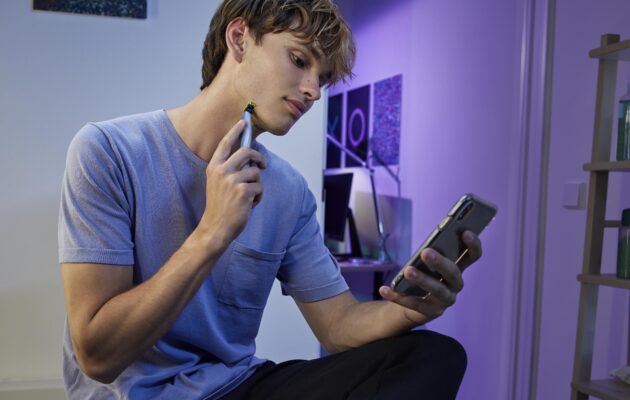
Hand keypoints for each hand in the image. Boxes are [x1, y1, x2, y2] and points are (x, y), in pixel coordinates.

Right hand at [196, 120, 266, 248]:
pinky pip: (259, 187)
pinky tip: (249, 205)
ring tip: (248, 197)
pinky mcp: (243, 191)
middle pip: (246, 152)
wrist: (216, 227)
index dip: (235, 131)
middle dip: (258, 157)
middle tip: (263, 164)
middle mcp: (221, 171)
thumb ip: (229, 169)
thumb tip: (249, 158)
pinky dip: (258, 197)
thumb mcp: (218, 183)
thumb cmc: (219, 206)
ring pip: (255, 172)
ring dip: (257, 184)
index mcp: (213, 167)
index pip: (225, 144)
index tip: (243, 122)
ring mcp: (232, 180)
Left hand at [379, 230, 482, 324]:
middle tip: (426, 252)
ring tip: (408, 271)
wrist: (414, 304)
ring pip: (437, 290)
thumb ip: (431, 254)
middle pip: (453, 273)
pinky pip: (414, 304)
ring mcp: (444, 300)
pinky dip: (398, 296)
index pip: (472, 256)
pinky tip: (384, 289)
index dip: (473, 245)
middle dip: (440, 262)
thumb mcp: (427, 264)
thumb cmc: (423, 275)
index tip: (465, 231)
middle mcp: (455, 285)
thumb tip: (427, 246)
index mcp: (457, 269)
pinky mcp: (430, 312)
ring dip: (422, 280)